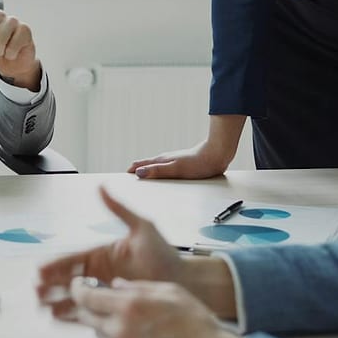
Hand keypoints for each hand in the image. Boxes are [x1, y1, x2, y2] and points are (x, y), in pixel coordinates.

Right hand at [37, 187, 185, 319]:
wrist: (185, 281)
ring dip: (58, 301)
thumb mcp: (142, 228)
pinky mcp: (113, 307)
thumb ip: (119, 209)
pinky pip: (88, 312)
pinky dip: (73, 316)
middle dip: (51, 285)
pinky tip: (60, 319)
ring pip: (74, 297)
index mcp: (101, 254)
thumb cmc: (166, 254)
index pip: (72, 259)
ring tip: (43, 307)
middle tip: (37, 291)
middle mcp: (99, 274)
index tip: (41, 270)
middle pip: (68, 280)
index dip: (55, 266)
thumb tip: (102, 186)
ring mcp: (105, 292)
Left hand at [71, 278, 237, 337]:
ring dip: (103, 323)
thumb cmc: (198, 329)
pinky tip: (137, 333)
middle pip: (87, 317)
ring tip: (123, 316)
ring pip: (99, 333)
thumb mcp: (170, 292)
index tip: (78, 284)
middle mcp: (121, 330)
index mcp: (129, 306)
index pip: (86, 296)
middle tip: (95, 298)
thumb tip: (118, 285)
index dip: (78, 288)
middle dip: (87, 305)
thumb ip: (139, 286)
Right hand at [127, 115, 244, 178]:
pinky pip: (163, 170)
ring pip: (154, 167)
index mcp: (160, 160)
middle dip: (134, 173)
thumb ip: (157, 171)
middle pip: (144, 166)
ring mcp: (172, 162)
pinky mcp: (180, 166)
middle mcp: (164, 160)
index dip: (129, 171)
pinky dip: (156, 175)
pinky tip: (160, 180)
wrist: (216, 155)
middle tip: (126, 183)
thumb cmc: (198, 164)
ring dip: (145, 173)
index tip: (120, 180)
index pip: (138, 165)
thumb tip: (138, 172)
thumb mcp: (176, 170)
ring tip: (139, 182)